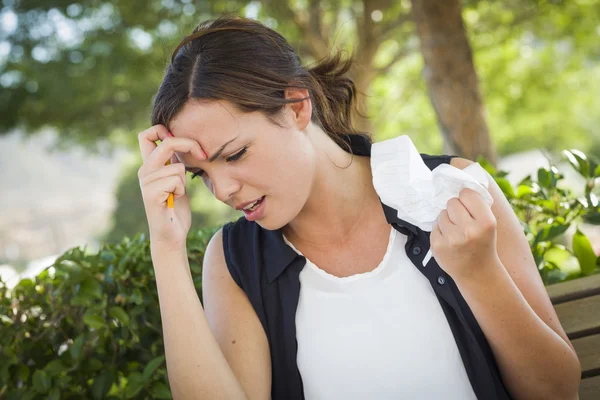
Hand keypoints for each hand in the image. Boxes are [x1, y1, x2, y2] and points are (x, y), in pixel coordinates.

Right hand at [137, 124, 206, 249]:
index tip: (182, 139)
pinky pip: (175, 180)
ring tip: (177, 194)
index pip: (146, 135)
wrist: (171, 234)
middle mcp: (144, 171)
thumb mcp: (177, 180)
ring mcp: (145, 182)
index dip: (163, 129)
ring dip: (183, 181)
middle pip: (166, 143)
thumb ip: (175, 163)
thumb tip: (182, 143)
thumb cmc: (176, 208)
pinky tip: (173, 201)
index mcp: (149, 166)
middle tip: (202, 154)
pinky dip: (181, 190)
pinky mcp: (150, 194)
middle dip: (188, 144)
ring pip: (177, 167)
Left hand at [430, 188, 499, 281]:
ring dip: (447, 220)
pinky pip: (434, 226)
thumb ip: (477, 205)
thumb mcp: (489, 224)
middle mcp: (468, 231)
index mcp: (486, 222)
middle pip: (452, 202)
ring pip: (441, 214)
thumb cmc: (483, 243)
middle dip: (455, 209)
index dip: (466, 198)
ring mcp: (451, 239)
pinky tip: (449, 241)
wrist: (477, 273)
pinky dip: (440, 231)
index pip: (467, 194)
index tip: (468, 206)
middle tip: (462, 222)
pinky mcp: (437, 246)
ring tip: (456, 233)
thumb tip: (459, 181)